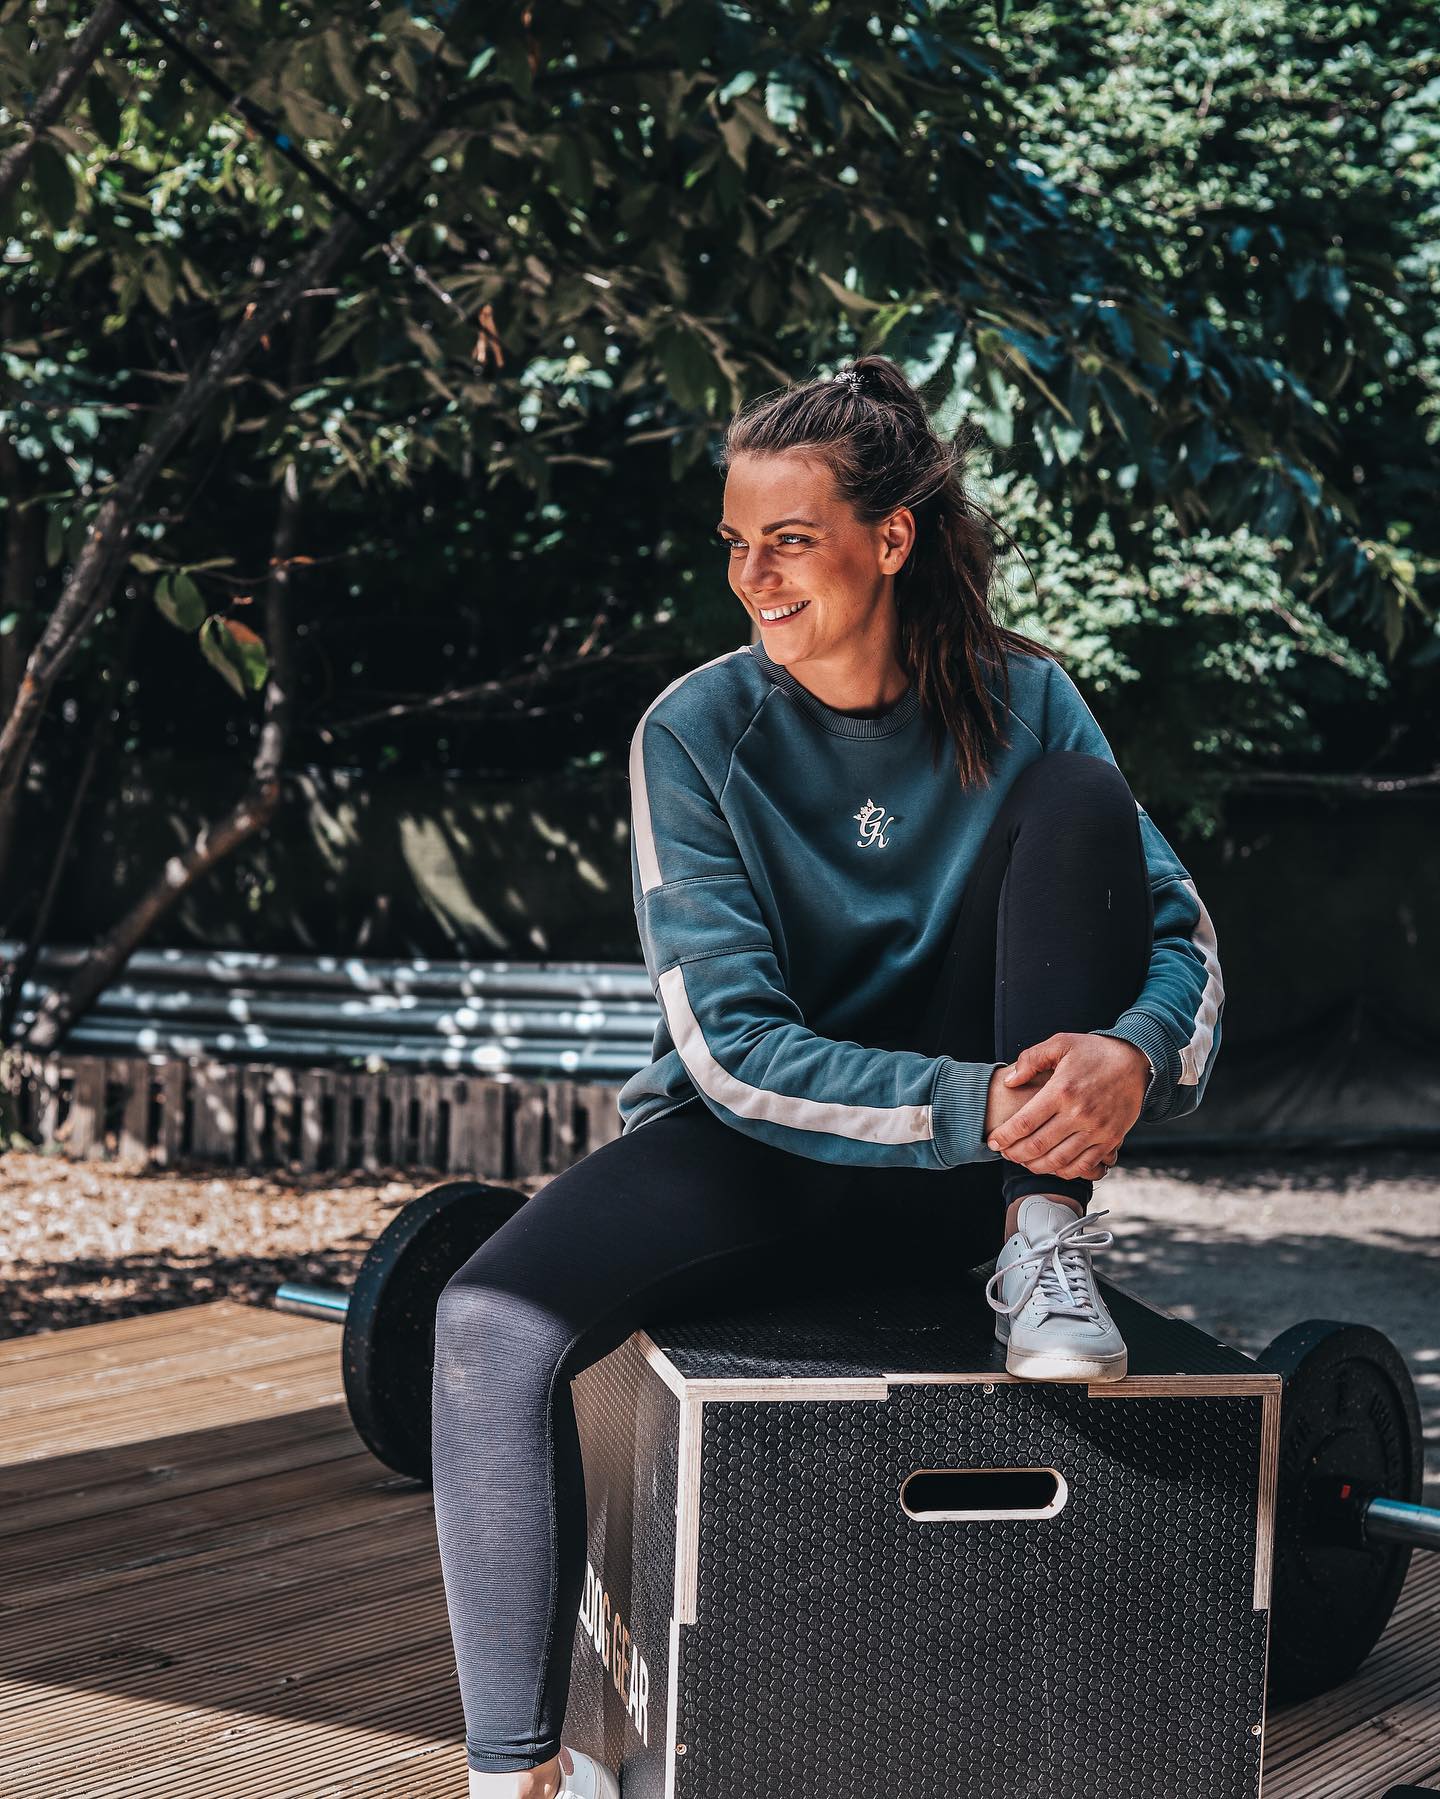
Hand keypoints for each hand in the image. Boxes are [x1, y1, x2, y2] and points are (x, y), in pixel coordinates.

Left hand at [985, 1032, 1149, 1181]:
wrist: (1136, 1061)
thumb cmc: (1094, 1051)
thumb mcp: (1061, 1043)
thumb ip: (1031, 1059)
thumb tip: (1010, 1081)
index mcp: (1062, 1090)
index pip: (1025, 1122)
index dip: (1005, 1136)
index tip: (993, 1141)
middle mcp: (1079, 1113)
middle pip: (1038, 1146)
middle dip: (1015, 1154)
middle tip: (1004, 1153)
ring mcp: (1097, 1129)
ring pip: (1059, 1160)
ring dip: (1036, 1166)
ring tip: (1023, 1161)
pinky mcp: (1111, 1139)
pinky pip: (1084, 1165)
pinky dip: (1064, 1171)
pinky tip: (1052, 1166)